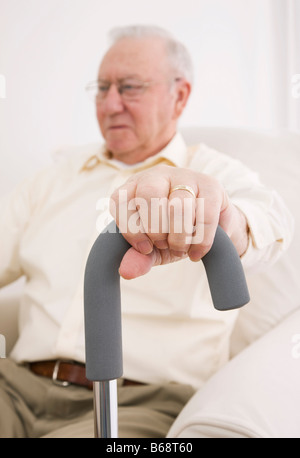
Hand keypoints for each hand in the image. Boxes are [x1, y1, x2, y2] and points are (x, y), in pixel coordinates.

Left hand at [110, 164, 248, 278]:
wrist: (212, 230)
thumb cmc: (174, 235)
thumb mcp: (153, 249)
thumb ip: (138, 259)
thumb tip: (126, 272)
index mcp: (134, 187)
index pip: (120, 200)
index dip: (130, 229)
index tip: (145, 249)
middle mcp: (157, 176)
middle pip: (149, 194)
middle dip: (156, 229)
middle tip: (164, 245)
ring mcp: (185, 176)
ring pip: (178, 204)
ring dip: (179, 236)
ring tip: (181, 248)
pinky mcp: (211, 185)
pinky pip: (205, 212)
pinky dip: (201, 239)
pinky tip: (197, 252)